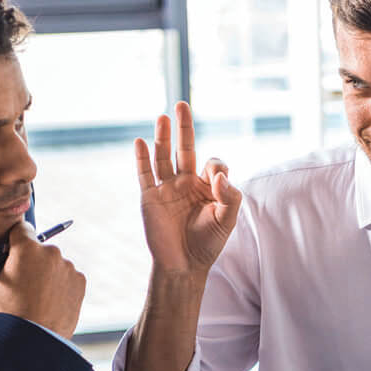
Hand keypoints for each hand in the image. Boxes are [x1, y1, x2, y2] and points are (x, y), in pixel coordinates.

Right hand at [0, 222, 84, 339]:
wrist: (34, 342)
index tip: (8, 257)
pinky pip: (67, 275)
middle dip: (28, 258)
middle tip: (19, 282)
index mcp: (28, 248)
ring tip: (34, 294)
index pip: (20, 228)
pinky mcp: (80, 281)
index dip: (12, 241)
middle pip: (37, 246)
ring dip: (44, 271)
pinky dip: (59, 282)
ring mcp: (68, 267)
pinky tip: (48, 299)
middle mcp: (52, 252)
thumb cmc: (7, 311)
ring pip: (53, 261)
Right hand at [136, 101, 241, 276]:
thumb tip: (218, 174)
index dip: (216, 167)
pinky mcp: (150, 198)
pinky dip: (141, 158)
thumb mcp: (227, 220)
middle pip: (185, 149)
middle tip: (183, 104)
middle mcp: (186, 183)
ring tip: (163, 116)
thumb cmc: (208, 244)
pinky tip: (140, 141)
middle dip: (184, 128)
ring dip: (163, 137)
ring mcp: (167, 189)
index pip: (212, 164)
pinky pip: (144, 174)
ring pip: (163, 157)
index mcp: (207, 187)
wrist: (183, 266)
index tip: (217, 182)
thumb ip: (230, 196)